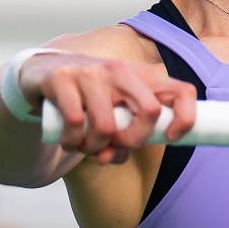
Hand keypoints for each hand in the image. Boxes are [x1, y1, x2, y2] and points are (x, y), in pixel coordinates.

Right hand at [24, 52, 198, 165]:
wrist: (43, 72)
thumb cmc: (89, 98)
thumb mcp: (116, 108)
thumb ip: (123, 136)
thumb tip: (114, 157)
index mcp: (142, 77)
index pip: (182, 91)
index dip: (185, 118)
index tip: (171, 137)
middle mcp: (120, 70)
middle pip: (149, 112)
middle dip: (132, 141)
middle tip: (113, 147)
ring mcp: (91, 72)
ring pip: (107, 126)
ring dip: (94, 148)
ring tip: (84, 146)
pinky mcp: (62, 79)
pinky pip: (76, 124)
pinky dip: (72, 142)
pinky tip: (68, 141)